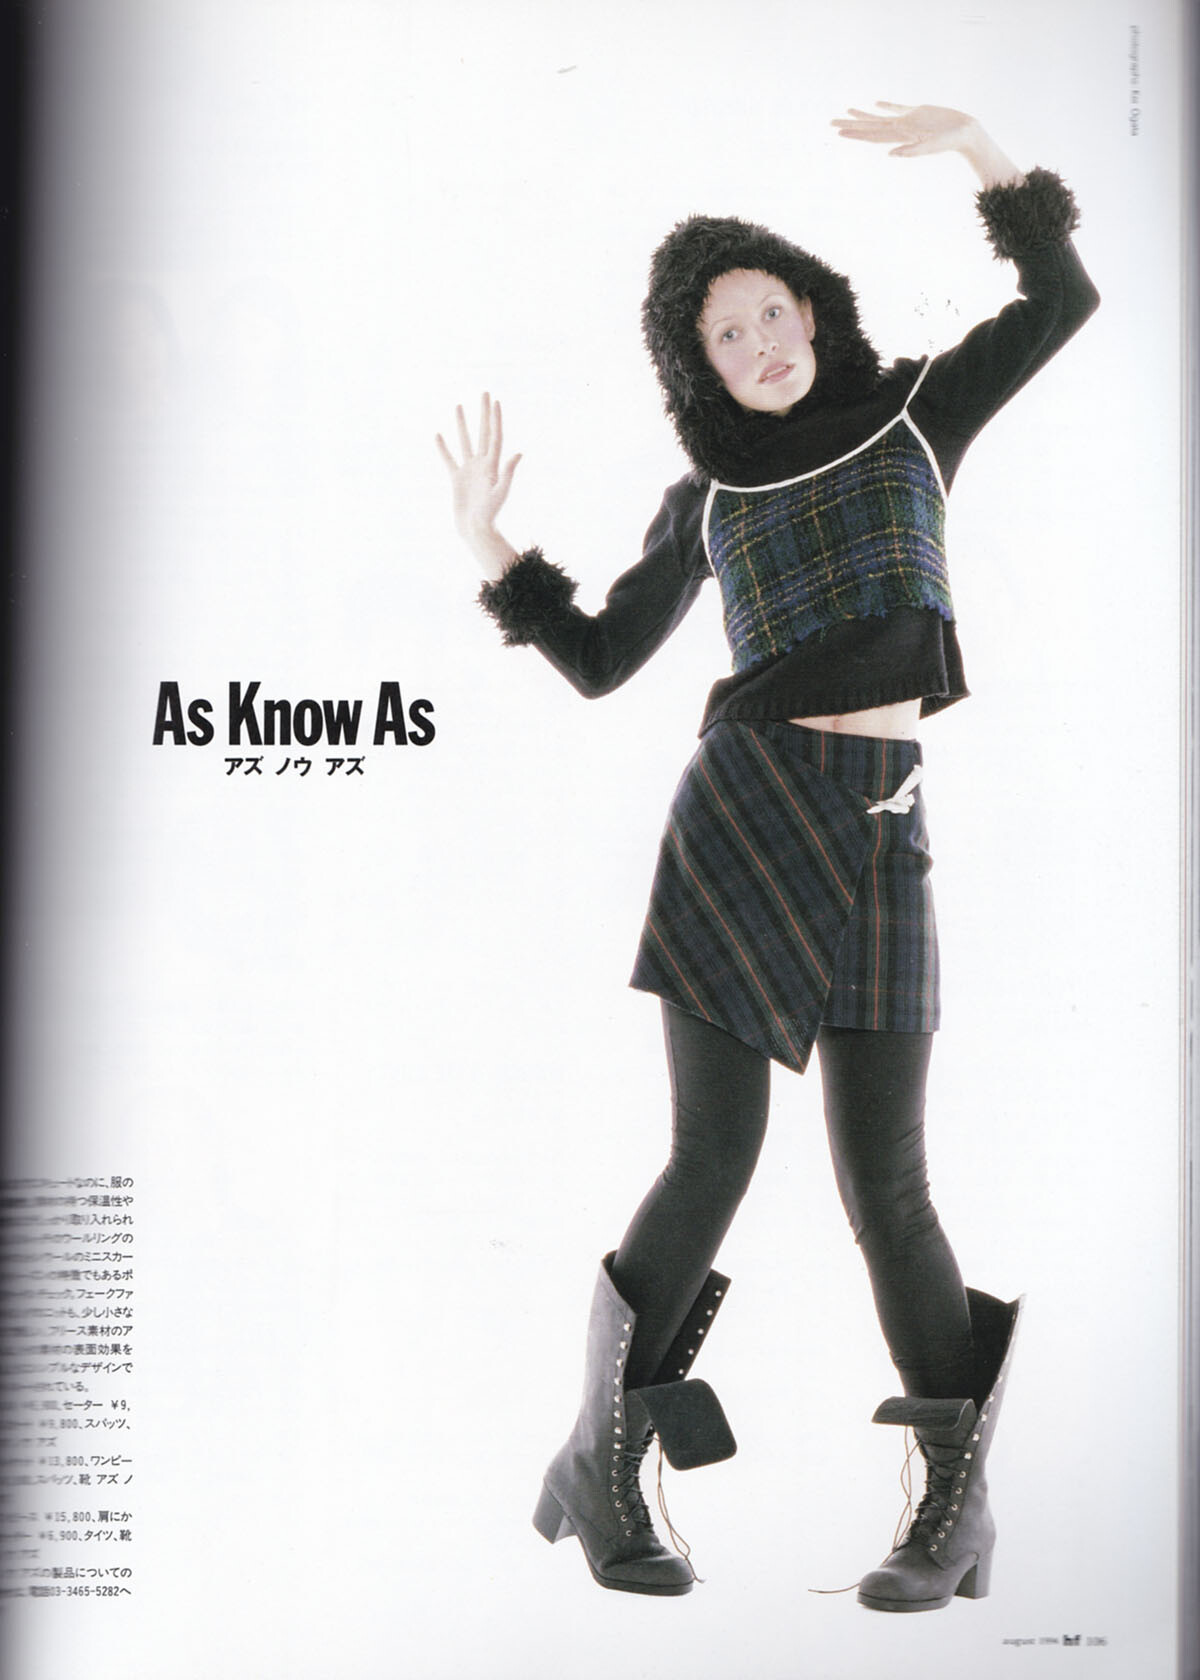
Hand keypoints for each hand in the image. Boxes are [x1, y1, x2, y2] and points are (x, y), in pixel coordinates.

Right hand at [435, 393, 522, 577]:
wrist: (475, 529)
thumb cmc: (490, 514)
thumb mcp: (501, 492)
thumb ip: (508, 472)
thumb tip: (519, 453)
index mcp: (493, 465)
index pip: (495, 436)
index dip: (495, 419)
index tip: (495, 401)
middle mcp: (482, 464)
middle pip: (483, 432)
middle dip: (484, 413)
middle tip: (484, 393)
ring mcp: (469, 470)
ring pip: (465, 441)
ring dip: (463, 424)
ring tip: (459, 406)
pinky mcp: (457, 479)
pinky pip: (449, 459)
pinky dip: (443, 448)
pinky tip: (438, 435)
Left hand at [832, 103, 1021, 187]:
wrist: (966, 133)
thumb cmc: (950, 142)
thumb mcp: (929, 147)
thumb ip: (910, 151)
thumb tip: (890, 154)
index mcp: (900, 136)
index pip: (872, 135)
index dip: (855, 133)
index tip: (839, 131)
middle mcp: (900, 129)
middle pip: (870, 127)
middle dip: (851, 125)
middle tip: (831, 123)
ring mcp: (907, 120)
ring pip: (879, 118)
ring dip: (863, 116)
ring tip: (846, 111)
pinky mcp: (917, 112)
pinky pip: (897, 108)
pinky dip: (885, 106)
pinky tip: (875, 104)